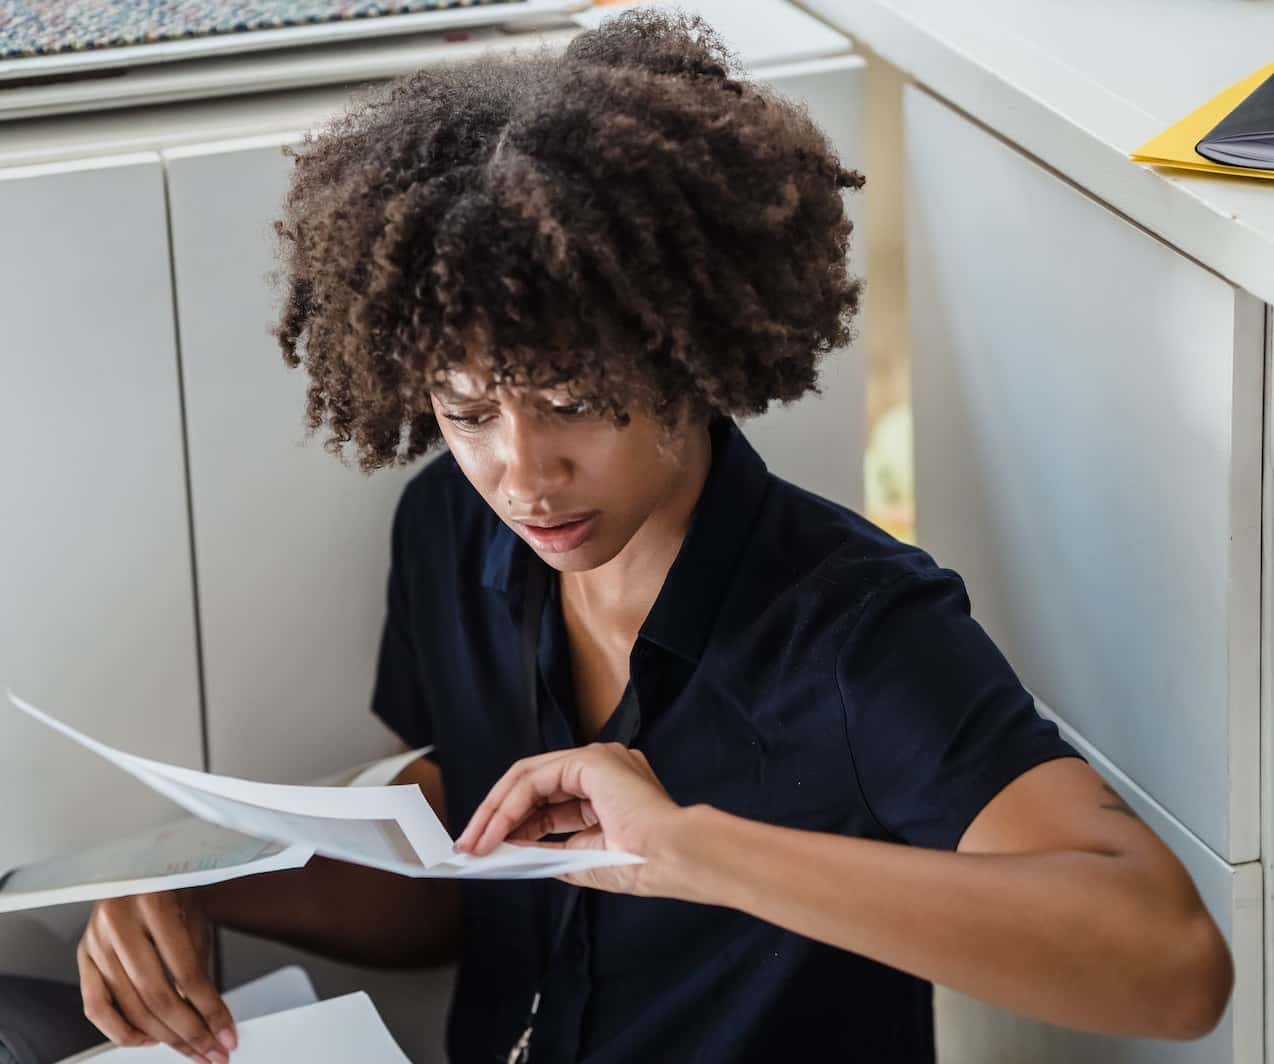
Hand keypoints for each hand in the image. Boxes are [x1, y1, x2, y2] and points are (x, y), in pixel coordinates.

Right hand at [78, 889, 236, 1062]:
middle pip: (156, 996)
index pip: (186, 972)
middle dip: (190, 1032)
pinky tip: (148, 1040)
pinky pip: (96, 1007)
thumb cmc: (172, 884)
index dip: (210, 1009)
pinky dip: (122, 1031)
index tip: (227, 1033)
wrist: (138, 864)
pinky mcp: (83, 956)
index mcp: (154, 902)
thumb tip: (213, 1016)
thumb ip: (199, 963)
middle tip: (214, 1051)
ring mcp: (95, 941)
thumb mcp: (195, 913)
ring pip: (130, 1007)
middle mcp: (119, 922)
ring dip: (165, 1038)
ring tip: (192, 1050)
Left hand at [452, 742, 688, 894]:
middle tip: (470, 845)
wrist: (674, 857)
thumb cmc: (643, 863)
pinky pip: (537, 779)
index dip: (513, 822)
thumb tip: (511, 850)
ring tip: (476, 843)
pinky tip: (497, 832)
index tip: (487, 847)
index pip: (546, 798)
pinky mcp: (590, 760)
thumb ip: (550, 849)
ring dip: (496, 812)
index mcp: (606, 786)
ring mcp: (596, 758)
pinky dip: (511, 806)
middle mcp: (601, 766)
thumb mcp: (583, 857)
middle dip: (496, 815)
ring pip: (528, 777)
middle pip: (531, 783)